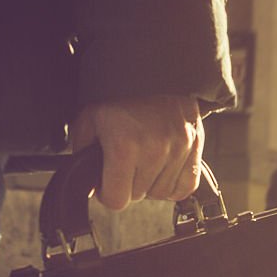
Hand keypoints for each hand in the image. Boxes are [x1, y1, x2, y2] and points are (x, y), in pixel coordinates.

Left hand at [70, 95, 203, 209]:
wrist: (158, 77)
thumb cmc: (122, 103)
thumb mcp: (91, 120)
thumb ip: (81, 152)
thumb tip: (88, 184)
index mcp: (124, 146)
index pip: (116, 200)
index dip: (107, 192)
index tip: (107, 180)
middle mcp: (154, 151)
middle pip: (138, 196)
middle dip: (129, 184)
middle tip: (127, 162)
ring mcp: (179, 151)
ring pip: (160, 194)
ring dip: (150, 183)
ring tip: (145, 160)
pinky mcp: (195, 150)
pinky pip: (184, 188)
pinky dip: (173, 184)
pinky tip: (163, 168)